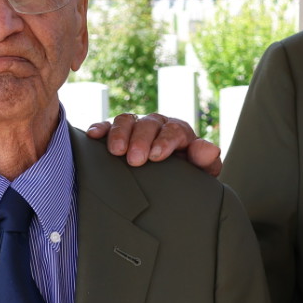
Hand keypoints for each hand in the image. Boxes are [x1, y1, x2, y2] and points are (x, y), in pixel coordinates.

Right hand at [87, 113, 221, 176]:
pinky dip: (100, 128)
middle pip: (148, 123)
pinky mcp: (117, 133)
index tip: (156, 156)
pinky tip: (94, 135)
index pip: (174, 129)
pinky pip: (107, 125)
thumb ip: (205, 161)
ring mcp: (136, 127)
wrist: (169, 182)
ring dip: (120, 133)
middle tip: (135, 159)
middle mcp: (157, 125)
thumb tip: (209, 149)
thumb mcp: (200, 173)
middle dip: (141, 140)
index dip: (165, 141)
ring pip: (127, 120)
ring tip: (116, 151)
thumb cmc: (185, 176)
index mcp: (179, 132)